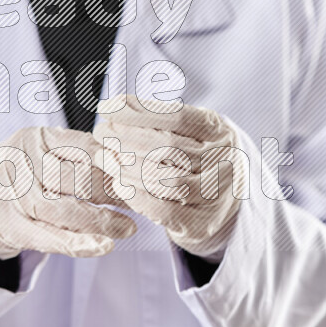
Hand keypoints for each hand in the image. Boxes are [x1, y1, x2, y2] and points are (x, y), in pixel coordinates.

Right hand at [0, 127, 136, 259]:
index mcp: (36, 138)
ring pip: (65, 209)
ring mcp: (14, 197)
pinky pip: (48, 237)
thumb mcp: (42, 148)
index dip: (118, 161)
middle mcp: (22, 164)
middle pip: (79, 177)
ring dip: (103, 220)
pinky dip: (78, 243)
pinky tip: (103, 246)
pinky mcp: (10, 227)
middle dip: (116, 191)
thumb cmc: (23, 171)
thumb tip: (130, 159)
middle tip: (142, 200)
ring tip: (128, 227)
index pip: (86, 147)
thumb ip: (78, 151)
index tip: (143, 172)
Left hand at [93, 95, 246, 259]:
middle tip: (100, 132)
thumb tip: (115, 104)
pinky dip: (136, 196)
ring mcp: (215, 194)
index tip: (107, 107)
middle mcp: (223, 162)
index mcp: (220, 131)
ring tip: (104, 156)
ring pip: (165, 180)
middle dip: (127, 138)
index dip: (138, 111)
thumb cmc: (196, 155)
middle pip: (168, 147)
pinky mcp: (200, 222)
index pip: (177, 117)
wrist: (225, 198)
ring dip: (127, 167)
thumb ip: (158, 116)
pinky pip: (163, 210)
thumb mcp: (188, 129)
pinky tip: (118, 183)